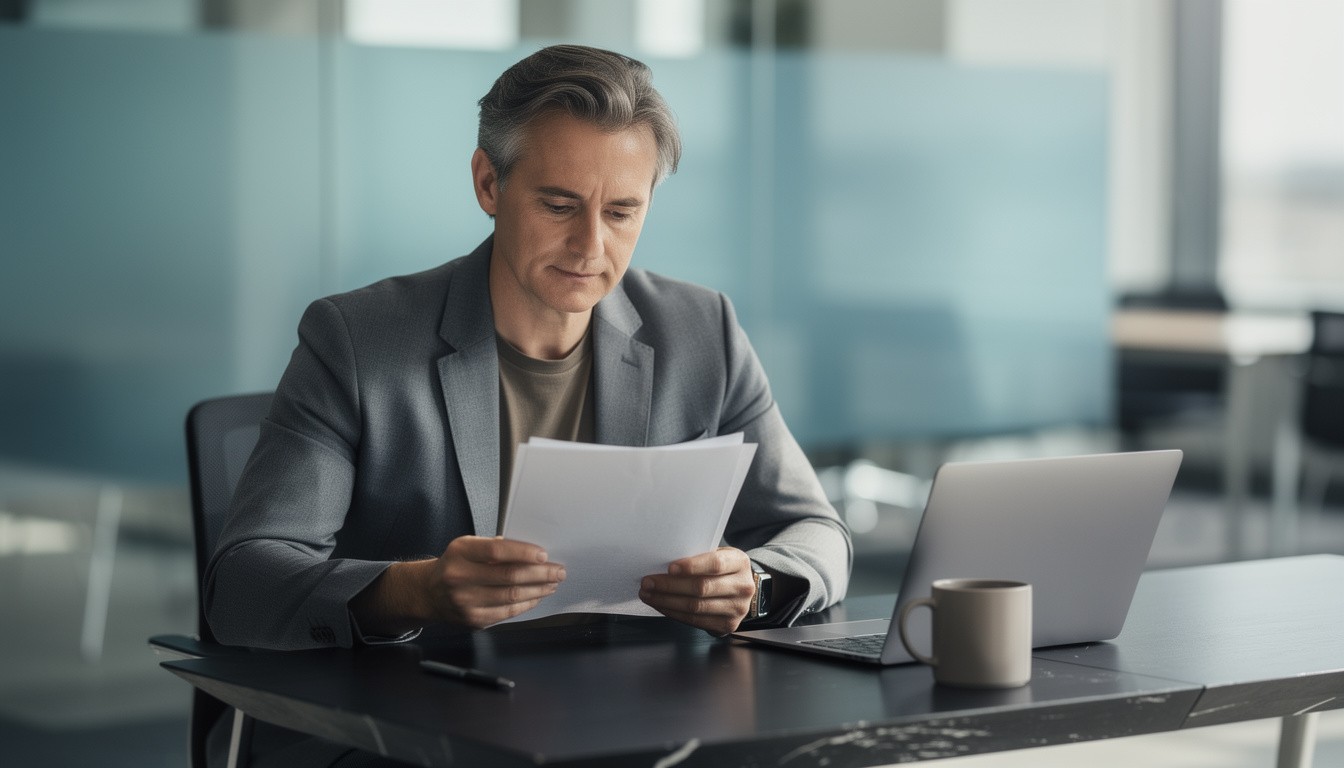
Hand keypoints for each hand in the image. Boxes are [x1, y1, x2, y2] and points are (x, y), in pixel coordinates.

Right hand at [420, 535, 566, 627]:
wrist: (430, 593)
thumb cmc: (456, 565)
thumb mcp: (468, 547)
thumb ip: (495, 547)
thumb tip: (532, 553)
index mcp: (460, 553)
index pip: (496, 552)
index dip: (524, 553)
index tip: (544, 555)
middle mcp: (459, 577)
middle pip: (508, 577)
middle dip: (540, 574)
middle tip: (558, 571)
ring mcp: (466, 602)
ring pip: (511, 597)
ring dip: (538, 590)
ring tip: (552, 584)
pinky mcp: (473, 620)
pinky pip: (507, 613)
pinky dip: (526, 604)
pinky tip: (537, 596)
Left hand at [639, 546, 755, 634]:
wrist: (742, 591)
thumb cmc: (724, 569)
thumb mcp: (719, 555)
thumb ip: (700, 556)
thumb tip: (664, 561)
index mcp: (739, 563)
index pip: (715, 564)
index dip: (691, 566)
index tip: (670, 567)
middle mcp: (742, 587)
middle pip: (701, 588)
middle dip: (670, 586)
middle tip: (648, 582)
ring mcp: (736, 608)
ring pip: (695, 607)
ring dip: (666, 601)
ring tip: (648, 595)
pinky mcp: (727, 625)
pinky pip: (695, 621)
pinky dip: (674, 613)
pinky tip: (661, 605)